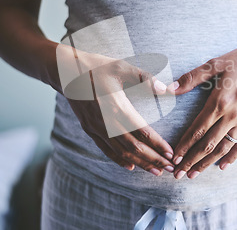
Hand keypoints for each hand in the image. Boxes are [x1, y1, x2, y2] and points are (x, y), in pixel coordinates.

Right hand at [57, 45, 175, 175]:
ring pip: (121, 152)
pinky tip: (131, 166)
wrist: (65, 71)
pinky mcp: (89, 129)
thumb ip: (145, 78)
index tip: (170, 153)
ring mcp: (96, 127)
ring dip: (140, 163)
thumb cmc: (96, 66)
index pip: (141, 131)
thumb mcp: (122, 66)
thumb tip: (165, 89)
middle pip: (133, 147)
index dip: (157, 144)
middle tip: (169, 168)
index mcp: (116, 106)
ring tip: (155, 171)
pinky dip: (119, 160)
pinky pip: (106, 149)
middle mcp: (106, 121)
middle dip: (153, 159)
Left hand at [168, 43, 236, 178]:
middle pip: (208, 144)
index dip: (184, 145)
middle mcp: (232, 115)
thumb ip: (192, 77)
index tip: (174, 157)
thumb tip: (169, 88)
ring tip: (194, 174)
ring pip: (223, 147)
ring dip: (207, 162)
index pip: (197, 130)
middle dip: (191, 160)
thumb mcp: (215, 64)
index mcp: (219, 102)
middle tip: (179, 174)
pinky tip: (222, 166)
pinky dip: (232, 156)